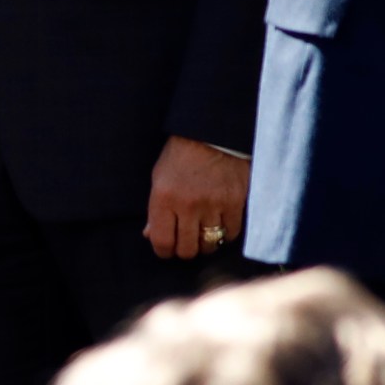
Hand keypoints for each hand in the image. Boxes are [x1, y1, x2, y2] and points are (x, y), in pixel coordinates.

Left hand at [145, 135, 248, 259]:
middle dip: (184, 250)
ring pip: (209, 244)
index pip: (162, 241)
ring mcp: (213, 205)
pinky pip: (231, 233)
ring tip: (203, 236)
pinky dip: (225, 234)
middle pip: (186, 248)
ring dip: (205, 243)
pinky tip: (220, 227)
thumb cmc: (181, 155)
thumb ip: (155, 209)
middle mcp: (187, 205)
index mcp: (164, 198)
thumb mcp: (159, 177)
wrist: (213, 133)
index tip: (167, 250)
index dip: (163, 251)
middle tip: (186, 243)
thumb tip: (150, 235)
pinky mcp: (235, 202)